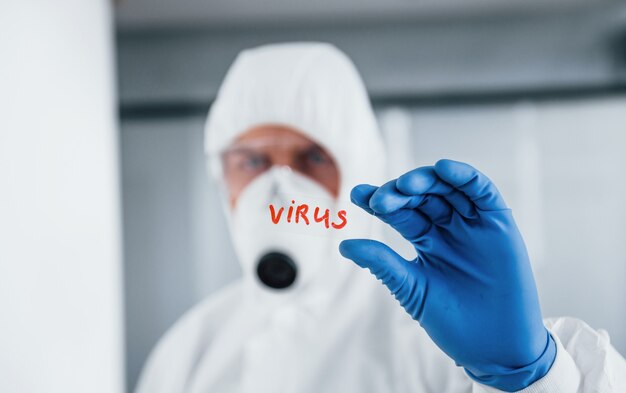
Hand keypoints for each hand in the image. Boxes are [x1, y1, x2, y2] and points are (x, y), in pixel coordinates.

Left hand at [339, 159, 555, 390]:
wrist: (495, 348)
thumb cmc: (453, 322)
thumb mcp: (411, 288)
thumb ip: (382, 263)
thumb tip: (343, 245)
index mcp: (426, 240)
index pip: (399, 212)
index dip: (379, 200)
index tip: (357, 194)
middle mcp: (448, 227)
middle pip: (421, 196)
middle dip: (399, 192)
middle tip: (381, 199)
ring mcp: (473, 224)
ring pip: (447, 188)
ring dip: (427, 180)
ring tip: (405, 185)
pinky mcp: (499, 224)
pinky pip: (483, 192)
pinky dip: (465, 177)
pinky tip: (444, 169)